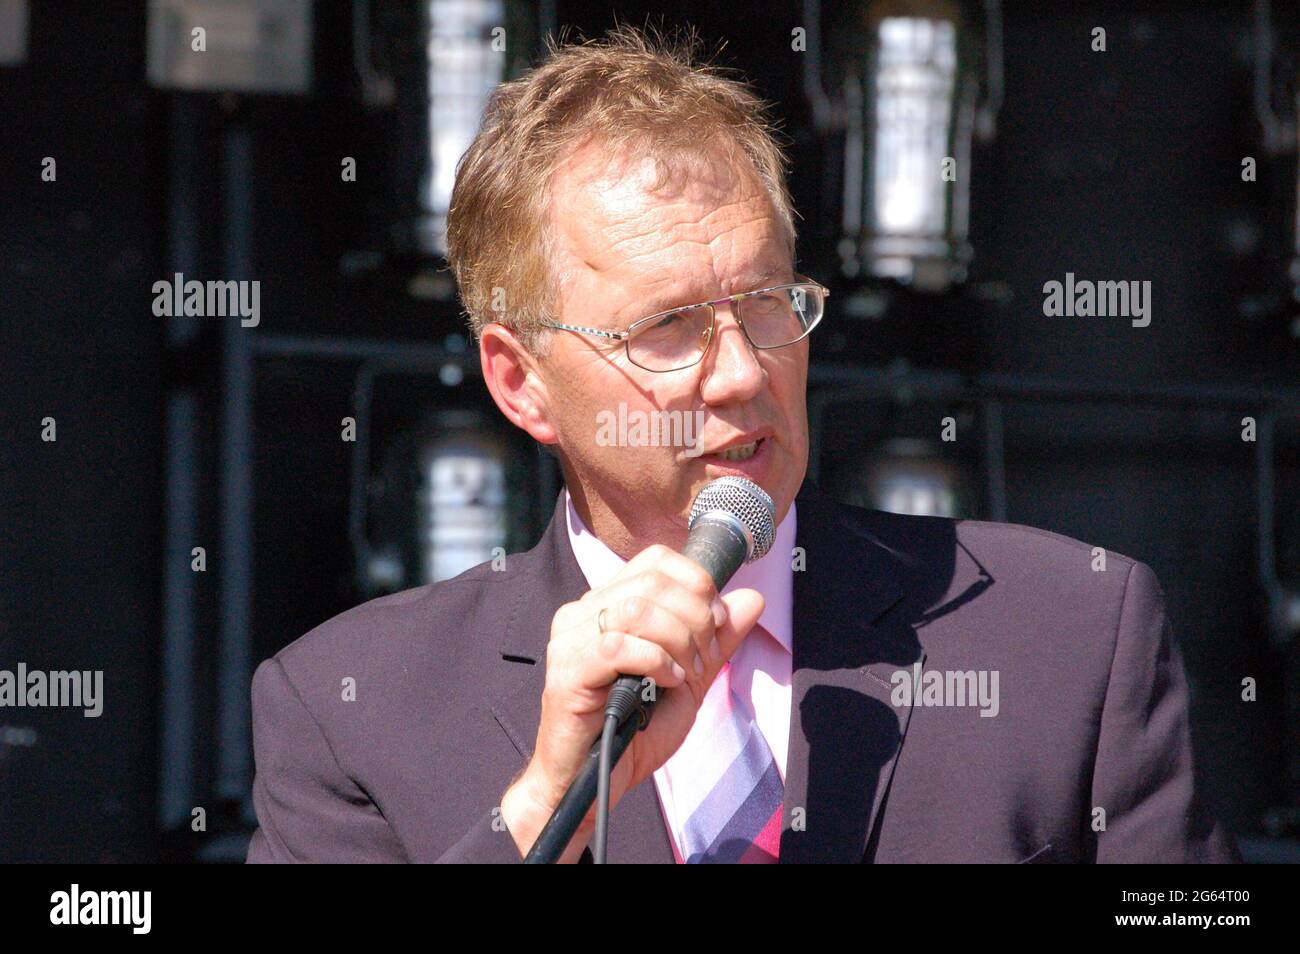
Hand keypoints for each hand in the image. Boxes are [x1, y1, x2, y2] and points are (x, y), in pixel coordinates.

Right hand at [499, 543, 764, 859]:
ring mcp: (570, 639)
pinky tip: (666, 682)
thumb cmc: (633, 732)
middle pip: (652, 582)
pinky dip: (655, 661)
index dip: (697, 584)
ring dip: (677, 640)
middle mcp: (584, 613)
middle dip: (695, 617)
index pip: (656, 561)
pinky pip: (618, 645)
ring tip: (686, 673)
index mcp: (609, 604)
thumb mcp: (689, 678)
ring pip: (636, 609)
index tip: (717, 623)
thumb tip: (752, 599)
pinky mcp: (566, 670)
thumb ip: (718, 639)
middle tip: (705, 656)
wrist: (594, 784)